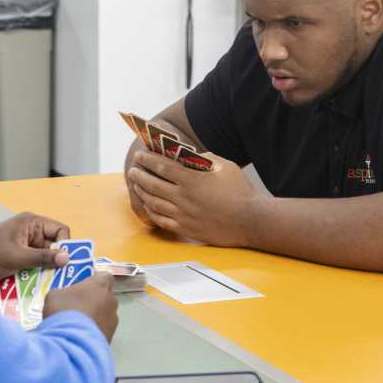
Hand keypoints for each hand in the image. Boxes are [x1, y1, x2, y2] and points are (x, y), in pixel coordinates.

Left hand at [0, 212, 72, 283]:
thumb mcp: (17, 258)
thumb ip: (43, 258)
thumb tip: (67, 258)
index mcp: (31, 222)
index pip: (60, 230)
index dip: (65, 245)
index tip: (64, 263)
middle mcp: (30, 230)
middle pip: (54, 245)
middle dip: (55, 261)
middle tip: (57, 277)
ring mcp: (25, 243)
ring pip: (45, 257)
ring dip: (44, 270)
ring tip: (42, 282)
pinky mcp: (19, 255)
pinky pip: (35, 264)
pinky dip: (35, 273)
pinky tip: (31, 283)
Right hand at [43, 273, 117, 341]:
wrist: (70, 342)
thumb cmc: (63, 311)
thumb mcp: (55, 295)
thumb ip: (66, 293)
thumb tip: (68, 298)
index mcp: (99, 285)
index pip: (105, 276)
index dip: (96, 280)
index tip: (86, 286)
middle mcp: (111, 300)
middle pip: (106, 296)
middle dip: (96, 300)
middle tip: (79, 307)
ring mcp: (113, 320)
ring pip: (106, 314)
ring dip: (96, 317)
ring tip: (80, 325)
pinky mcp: (111, 336)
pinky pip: (103, 330)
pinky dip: (95, 331)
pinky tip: (82, 337)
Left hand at [126, 149, 256, 246]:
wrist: (250, 221)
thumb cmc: (240, 192)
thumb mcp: (225, 166)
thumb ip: (205, 158)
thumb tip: (190, 154)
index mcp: (192, 180)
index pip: (162, 166)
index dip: (147, 160)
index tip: (139, 155)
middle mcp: (184, 197)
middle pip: (152, 184)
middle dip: (139, 175)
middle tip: (132, 170)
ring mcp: (183, 215)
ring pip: (153, 202)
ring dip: (142, 192)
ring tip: (136, 186)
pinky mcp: (185, 229)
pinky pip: (161, 220)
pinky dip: (151, 212)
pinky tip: (148, 206)